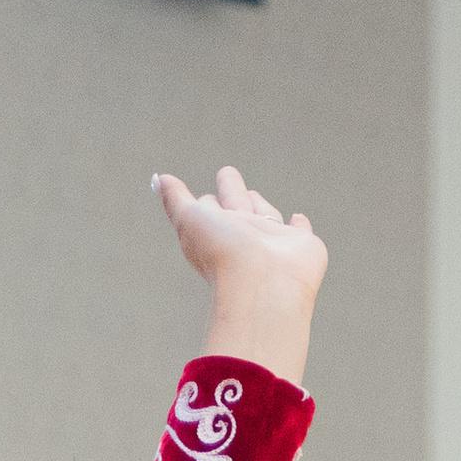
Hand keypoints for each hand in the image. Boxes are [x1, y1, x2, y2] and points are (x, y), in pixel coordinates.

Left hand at [155, 165, 326, 382]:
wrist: (263, 286)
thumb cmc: (222, 254)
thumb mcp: (190, 219)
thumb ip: (175, 199)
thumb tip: (158, 179)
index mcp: (218, 228)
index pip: (210, 207)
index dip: (206, 202)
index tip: (201, 200)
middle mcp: (245, 234)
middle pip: (237, 203)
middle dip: (231, 188)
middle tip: (228, 174)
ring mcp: (273, 240)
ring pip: (266, 215)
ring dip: (261, 204)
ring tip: (254, 198)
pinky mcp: (302, 245)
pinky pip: (301, 230)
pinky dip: (299, 225)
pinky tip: (297, 219)